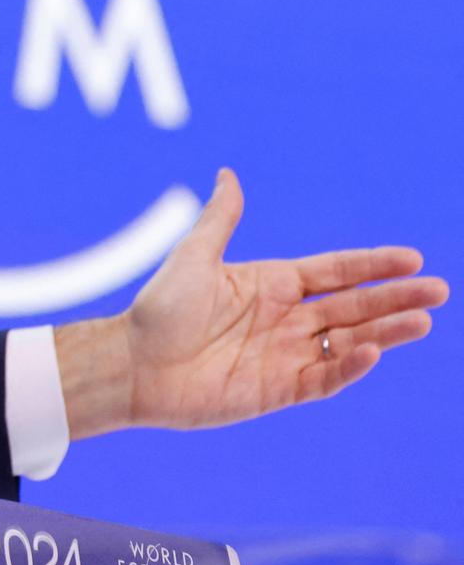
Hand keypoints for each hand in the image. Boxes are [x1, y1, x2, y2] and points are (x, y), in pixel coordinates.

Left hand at [57, 169, 446, 439]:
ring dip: (385, 331)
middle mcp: (285, 319)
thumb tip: (228, 173)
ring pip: (348, 342)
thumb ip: (219, 219)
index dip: (372, 266)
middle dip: (394, 298)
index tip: (411, 258)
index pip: (334, 271)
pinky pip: (323, 378)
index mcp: (270, 284)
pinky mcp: (277, 390)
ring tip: (423, 320)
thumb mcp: (193, 257)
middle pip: (352, 306)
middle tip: (438, 290)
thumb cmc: (157, 309)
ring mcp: (284, 355)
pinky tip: (372, 350)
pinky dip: (348, 367)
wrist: (132, 365)